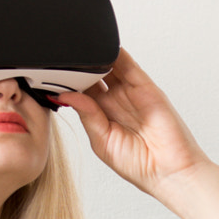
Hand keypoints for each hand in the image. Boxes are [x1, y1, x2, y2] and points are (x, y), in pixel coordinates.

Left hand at [56, 51, 218, 218]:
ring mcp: (131, 93)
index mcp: (103, 117)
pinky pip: (128, 65)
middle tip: (58, 57)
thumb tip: (67, 94)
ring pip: (108, 67)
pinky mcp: (146, 87)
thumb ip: (87, 115)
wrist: (170, 172)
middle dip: (77, 67)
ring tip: (75, 48)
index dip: (65, 82)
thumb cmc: (140, 166)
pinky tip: (100, 45)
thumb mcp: (102, 142)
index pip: (80, 92)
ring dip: (93, 58)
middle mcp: (117, 103)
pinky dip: (115, 53)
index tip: (47, 73)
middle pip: (92, 76)